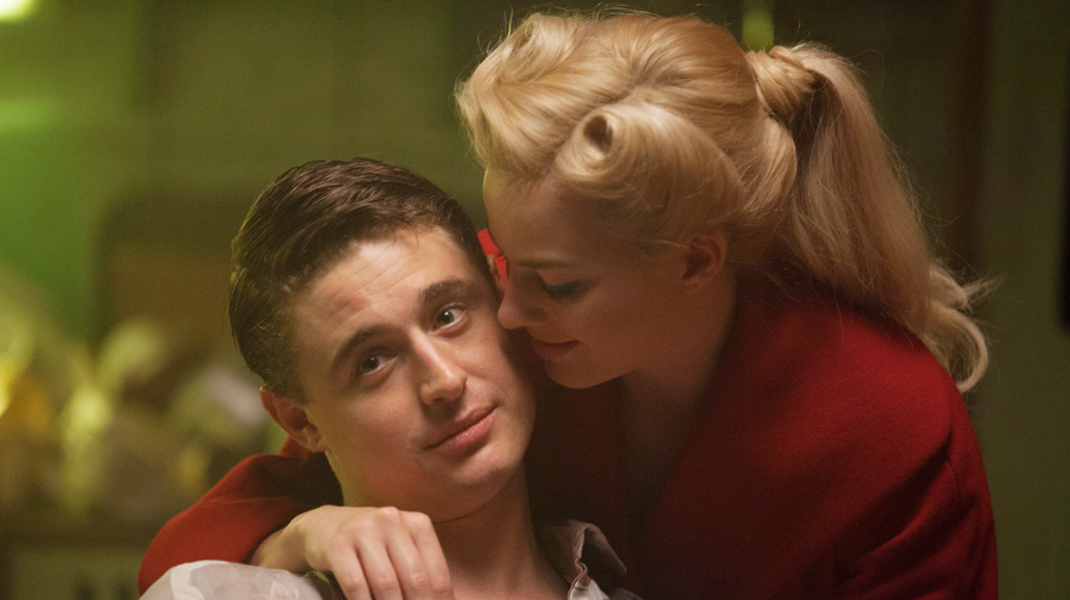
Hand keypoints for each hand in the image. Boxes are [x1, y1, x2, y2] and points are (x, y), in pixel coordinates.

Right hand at [252, 505, 452, 599]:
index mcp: (417, 524)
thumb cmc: (372, 544)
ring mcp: (363, 530)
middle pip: (415, 579)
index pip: (436, 574)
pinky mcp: (337, 544)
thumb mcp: (400, 548)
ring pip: (386, 584)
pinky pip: (356, 585)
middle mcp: (392, 521)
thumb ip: (421, 571)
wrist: (323, 526)